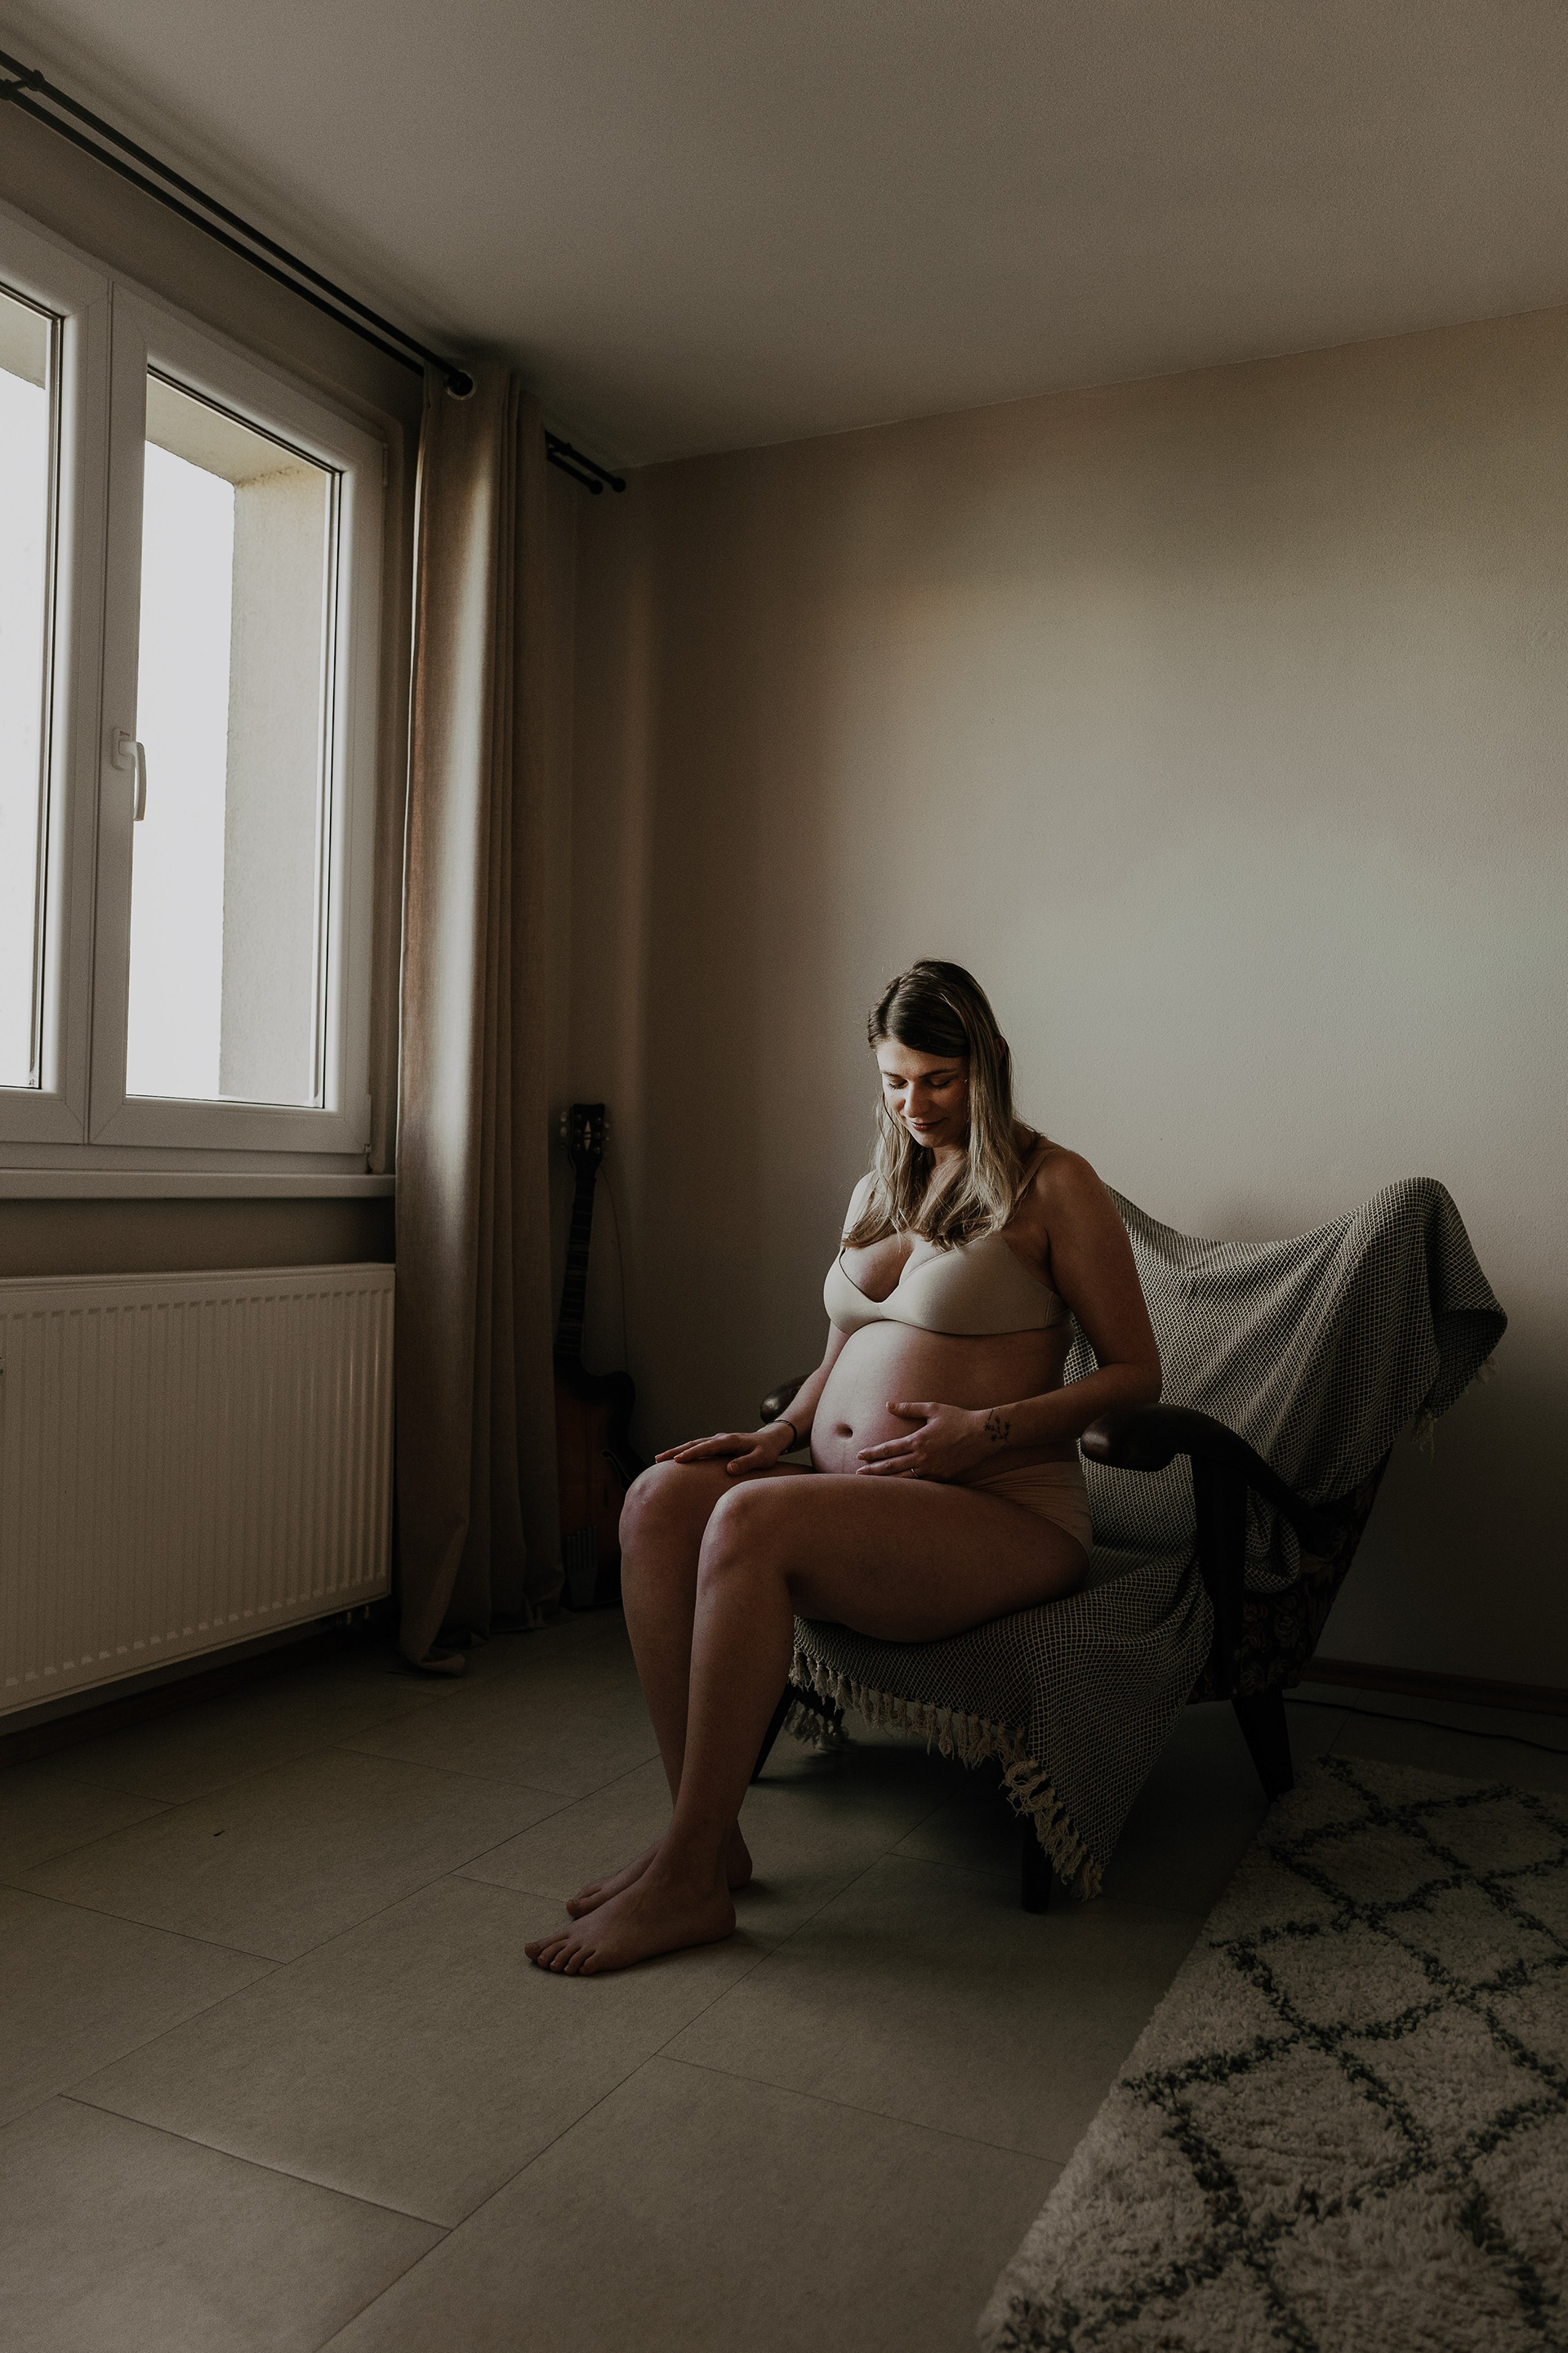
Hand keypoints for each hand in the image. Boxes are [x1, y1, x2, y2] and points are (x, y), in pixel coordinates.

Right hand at [655, 1425, 797, 1475]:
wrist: (770, 1440)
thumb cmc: (766, 1451)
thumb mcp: (761, 1459)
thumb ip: (746, 1463)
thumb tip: (729, 1469)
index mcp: (729, 1441)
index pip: (707, 1447)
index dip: (692, 1454)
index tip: (678, 1460)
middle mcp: (720, 1438)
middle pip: (694, 1443)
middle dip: (675, 1451)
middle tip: (658, 1459)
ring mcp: (717, 1441)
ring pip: (693, 1444)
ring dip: (676, 1450)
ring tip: (659, 1459)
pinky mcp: (717, 1445)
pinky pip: (697, 1448)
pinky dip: (685, 1451)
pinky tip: (675, 1459)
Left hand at [855, 1400, 994, 1480]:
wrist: (983, 1435)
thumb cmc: (958, 1418)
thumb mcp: (932, 1409)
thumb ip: (908, 1408)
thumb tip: (888, 1405)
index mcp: (918, 1440)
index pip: (888, 1449)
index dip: (872, 1453)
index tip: (859, 1455)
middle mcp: (923, 1457)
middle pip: (891, 1467)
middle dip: (873, 1471)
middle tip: (857, 1475)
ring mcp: (933, 1470)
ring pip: (904, 1479)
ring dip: (887, 1481)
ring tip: (873, 1485)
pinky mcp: (943, 1477)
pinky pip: (921, 1484)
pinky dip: (908, 1486)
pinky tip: (899, 1488)